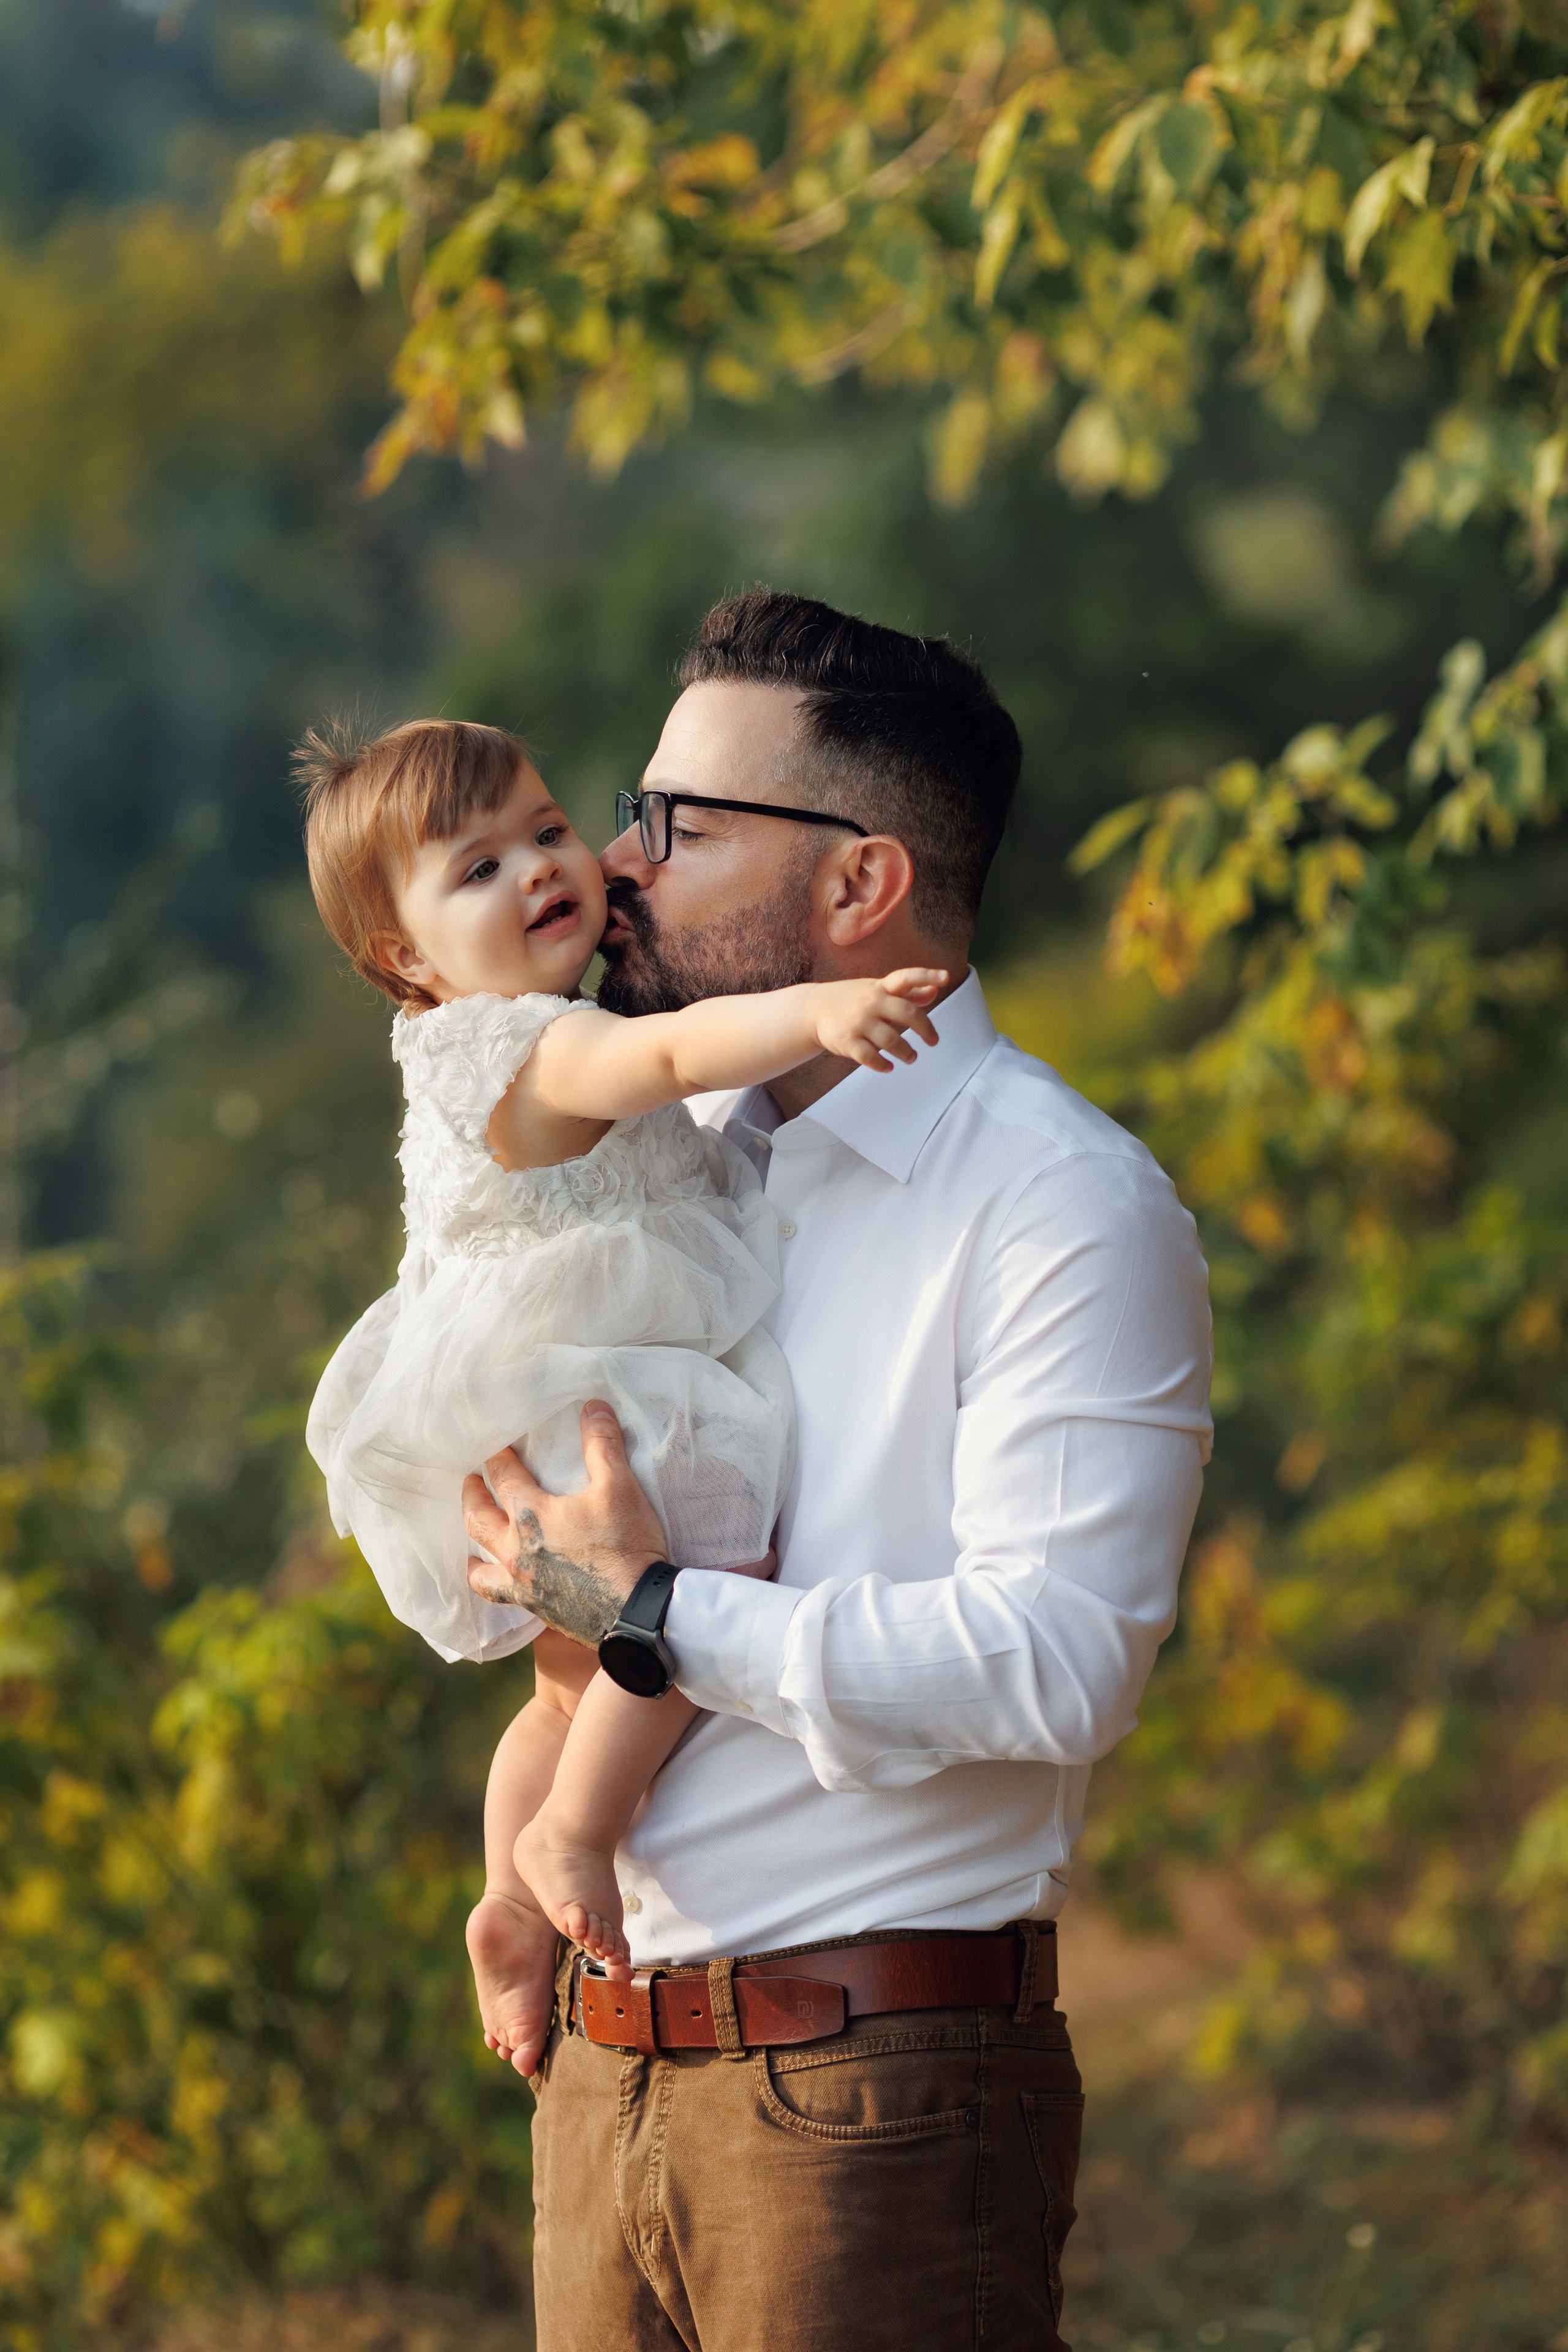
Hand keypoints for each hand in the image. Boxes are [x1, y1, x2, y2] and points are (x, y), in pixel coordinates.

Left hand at [463, 1401, 665, 1644]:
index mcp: (531, 1516)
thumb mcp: (620, 1486)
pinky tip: (506, 1588)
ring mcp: (524, 1585)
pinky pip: (503, 1600)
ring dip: (474, 1555)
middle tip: (470, 1484)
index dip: (497, 1459)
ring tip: (472, 1551)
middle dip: (471, 1498)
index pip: (504, 1478)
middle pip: (477, 1521)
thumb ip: (602, 1445)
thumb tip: (592, 1406)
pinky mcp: (538, 1610)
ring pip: (482, 1571)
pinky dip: (496, 1590)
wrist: (638, 1610)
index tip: (493, 1447)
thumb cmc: (627, 1545)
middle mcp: (517, 1552)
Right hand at [812, 968, 945, 1072]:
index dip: (927, 976)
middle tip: (933, 1041)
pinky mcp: (847, 1041)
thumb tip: (934, 991)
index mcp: (881, 987)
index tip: (945, 978)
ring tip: (911, 1057)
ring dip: (906, 1052)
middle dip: (926, 1030)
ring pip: (891, 1040)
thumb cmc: (853, 999)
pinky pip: (870, 1058)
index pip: (907, 977)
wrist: (813, 1009)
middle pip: (907, 1014)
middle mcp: (871, 1002)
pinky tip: (888, 1066)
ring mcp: (858, 1022)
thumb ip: (907, 992)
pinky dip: (882, 1065)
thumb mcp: (878, 990)